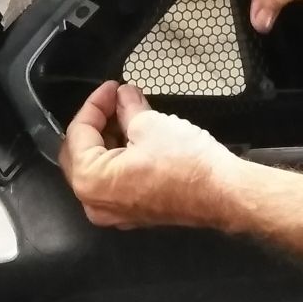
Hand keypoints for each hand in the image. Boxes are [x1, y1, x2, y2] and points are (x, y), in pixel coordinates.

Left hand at [60, 81, 240, 230]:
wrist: (223, 193)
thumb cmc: (187, 163)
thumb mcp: (149, 124)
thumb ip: (126, 108)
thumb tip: (122, 97)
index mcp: (90, 180)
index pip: (78, 133)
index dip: (94, 104)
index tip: (110, 88)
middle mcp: (95, 203)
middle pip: (82, 154)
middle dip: (97, 123)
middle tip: (115, 100)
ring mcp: (115, 213)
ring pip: (99, 169)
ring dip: (109, 140)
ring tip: (128, 115)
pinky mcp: (134, 214)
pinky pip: (116, 183)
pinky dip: (120, 160)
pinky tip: (135, 139)